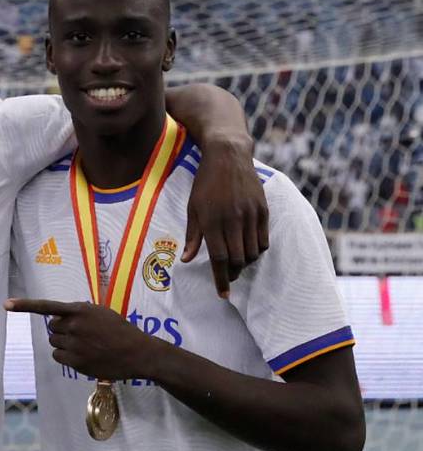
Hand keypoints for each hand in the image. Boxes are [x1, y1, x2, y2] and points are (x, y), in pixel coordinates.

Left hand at [4, 298, 163, 380]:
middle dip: (61, 330)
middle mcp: (74, 326)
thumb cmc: (120, 330)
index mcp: (80, 310)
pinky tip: (82, 356)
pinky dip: (65, 356)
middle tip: (80, 334)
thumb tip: (59, 317)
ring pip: (54, 343)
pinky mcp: (76, 362)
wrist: (137, 352)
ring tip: (84, 345)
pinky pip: (58, 356)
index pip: (47, 307)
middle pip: (52, 328)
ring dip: (63, 343)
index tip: (6, 305)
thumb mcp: (100, 313)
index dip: (25, 305)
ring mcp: (74, 345)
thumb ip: (79, 313)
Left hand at [182, 139, 268, 297]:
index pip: (219, 259)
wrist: (227, 156)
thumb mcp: (192, 208)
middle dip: (232, 273)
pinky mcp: (263, 209)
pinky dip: (257, 250)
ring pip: (252, 252)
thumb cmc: (205, 184)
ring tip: (236, 263)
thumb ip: (192, 236)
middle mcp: (233, 220)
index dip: (221, 279)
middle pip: (237, 259)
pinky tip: (248, 249)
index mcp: (212, 221)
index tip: (223, 295)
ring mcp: (250, 214)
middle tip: (227, 277)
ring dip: (245, 263)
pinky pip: (264, 240)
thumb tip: (187, 260)